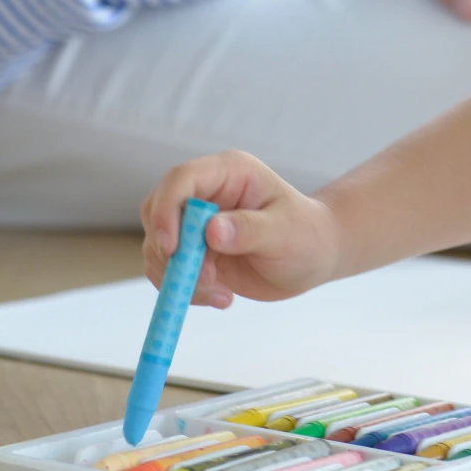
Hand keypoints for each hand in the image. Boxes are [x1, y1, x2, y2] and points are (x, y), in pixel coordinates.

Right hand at [140, 150, 342, 306]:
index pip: (181, 179)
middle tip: (206, 280)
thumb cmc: (307, 235)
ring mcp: (195, 224)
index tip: (173, 248)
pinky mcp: (193, 252)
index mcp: (229, 172)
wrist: (313, 257)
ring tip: (222, 295)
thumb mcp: (286, 232)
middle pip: (158, 212)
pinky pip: (169, 270)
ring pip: (159, 247)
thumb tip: (211, 231)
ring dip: (179, 277)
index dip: (166, 210)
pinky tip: (222, 298)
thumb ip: (250, 229)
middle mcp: (206, 194)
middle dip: (171, 252)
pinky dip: (184, 290)